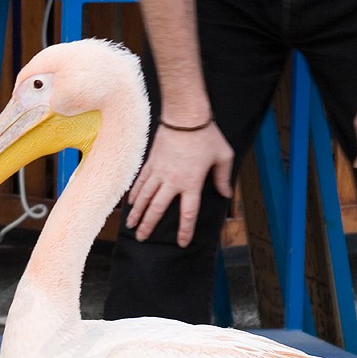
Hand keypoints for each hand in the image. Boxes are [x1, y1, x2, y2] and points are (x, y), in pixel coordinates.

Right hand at [126, 123, 233, 246]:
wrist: (185, 114)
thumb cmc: (207, 135)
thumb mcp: (223, 156)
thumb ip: (223, 178)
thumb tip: (226, 194)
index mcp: (192, 183)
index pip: (188, 213)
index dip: (185, 230)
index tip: (181, 243)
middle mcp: (173, 181)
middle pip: (158, 209)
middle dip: (148, 225)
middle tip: (141, 238)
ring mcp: (159, 171)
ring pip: (145, 197)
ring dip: (137, 212)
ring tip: (130, 225)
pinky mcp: (152, 162)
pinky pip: (141, 181)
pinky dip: (135, 193)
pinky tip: (130, 203)